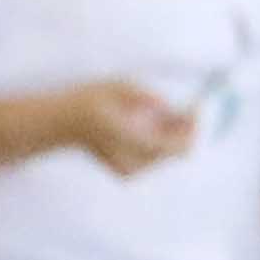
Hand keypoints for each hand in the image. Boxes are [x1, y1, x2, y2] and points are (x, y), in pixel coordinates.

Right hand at [0, 80, 196, 176]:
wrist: (62, 122)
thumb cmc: (91, 98)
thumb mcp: (120, 87)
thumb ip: (150, 99)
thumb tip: (174, 109)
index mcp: (130, 139)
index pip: (176, 146)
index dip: (193, 128)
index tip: (197, 106)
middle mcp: (132, 161)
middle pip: (176, 152)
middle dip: (185, 129)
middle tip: (185, 106)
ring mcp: (130, 170)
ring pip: (168, 156)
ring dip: (173, 135)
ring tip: (160, 112)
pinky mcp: (128, 172)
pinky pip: (156, 158)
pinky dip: (161, 142)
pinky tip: (148, 124)